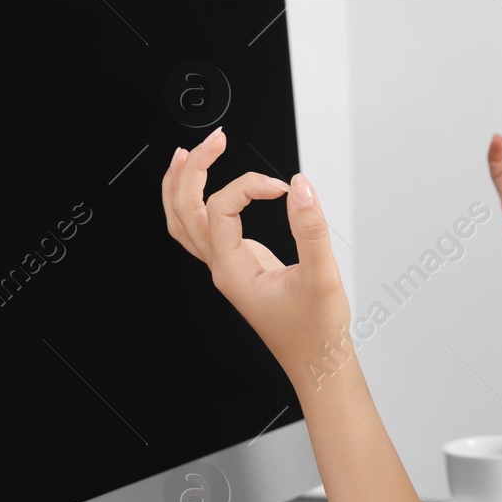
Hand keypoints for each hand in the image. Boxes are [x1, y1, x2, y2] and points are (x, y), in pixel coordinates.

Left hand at [162, 128, 349, 387]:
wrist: (316, 360)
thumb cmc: (316, 330)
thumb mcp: (321, 276)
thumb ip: (311, 229)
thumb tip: (301, 187)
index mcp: (233, 270)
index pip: (220, 210)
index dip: (248, 187)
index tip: (280, 187)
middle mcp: (222, 268)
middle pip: (184, 211)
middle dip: (193, 170)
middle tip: (215, 140)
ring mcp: (225, 268)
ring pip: (183, 223)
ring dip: (180, 187)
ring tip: (187, 155)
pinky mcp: (237, 268)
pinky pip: (200, 232)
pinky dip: (195, 205)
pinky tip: (205, 189)